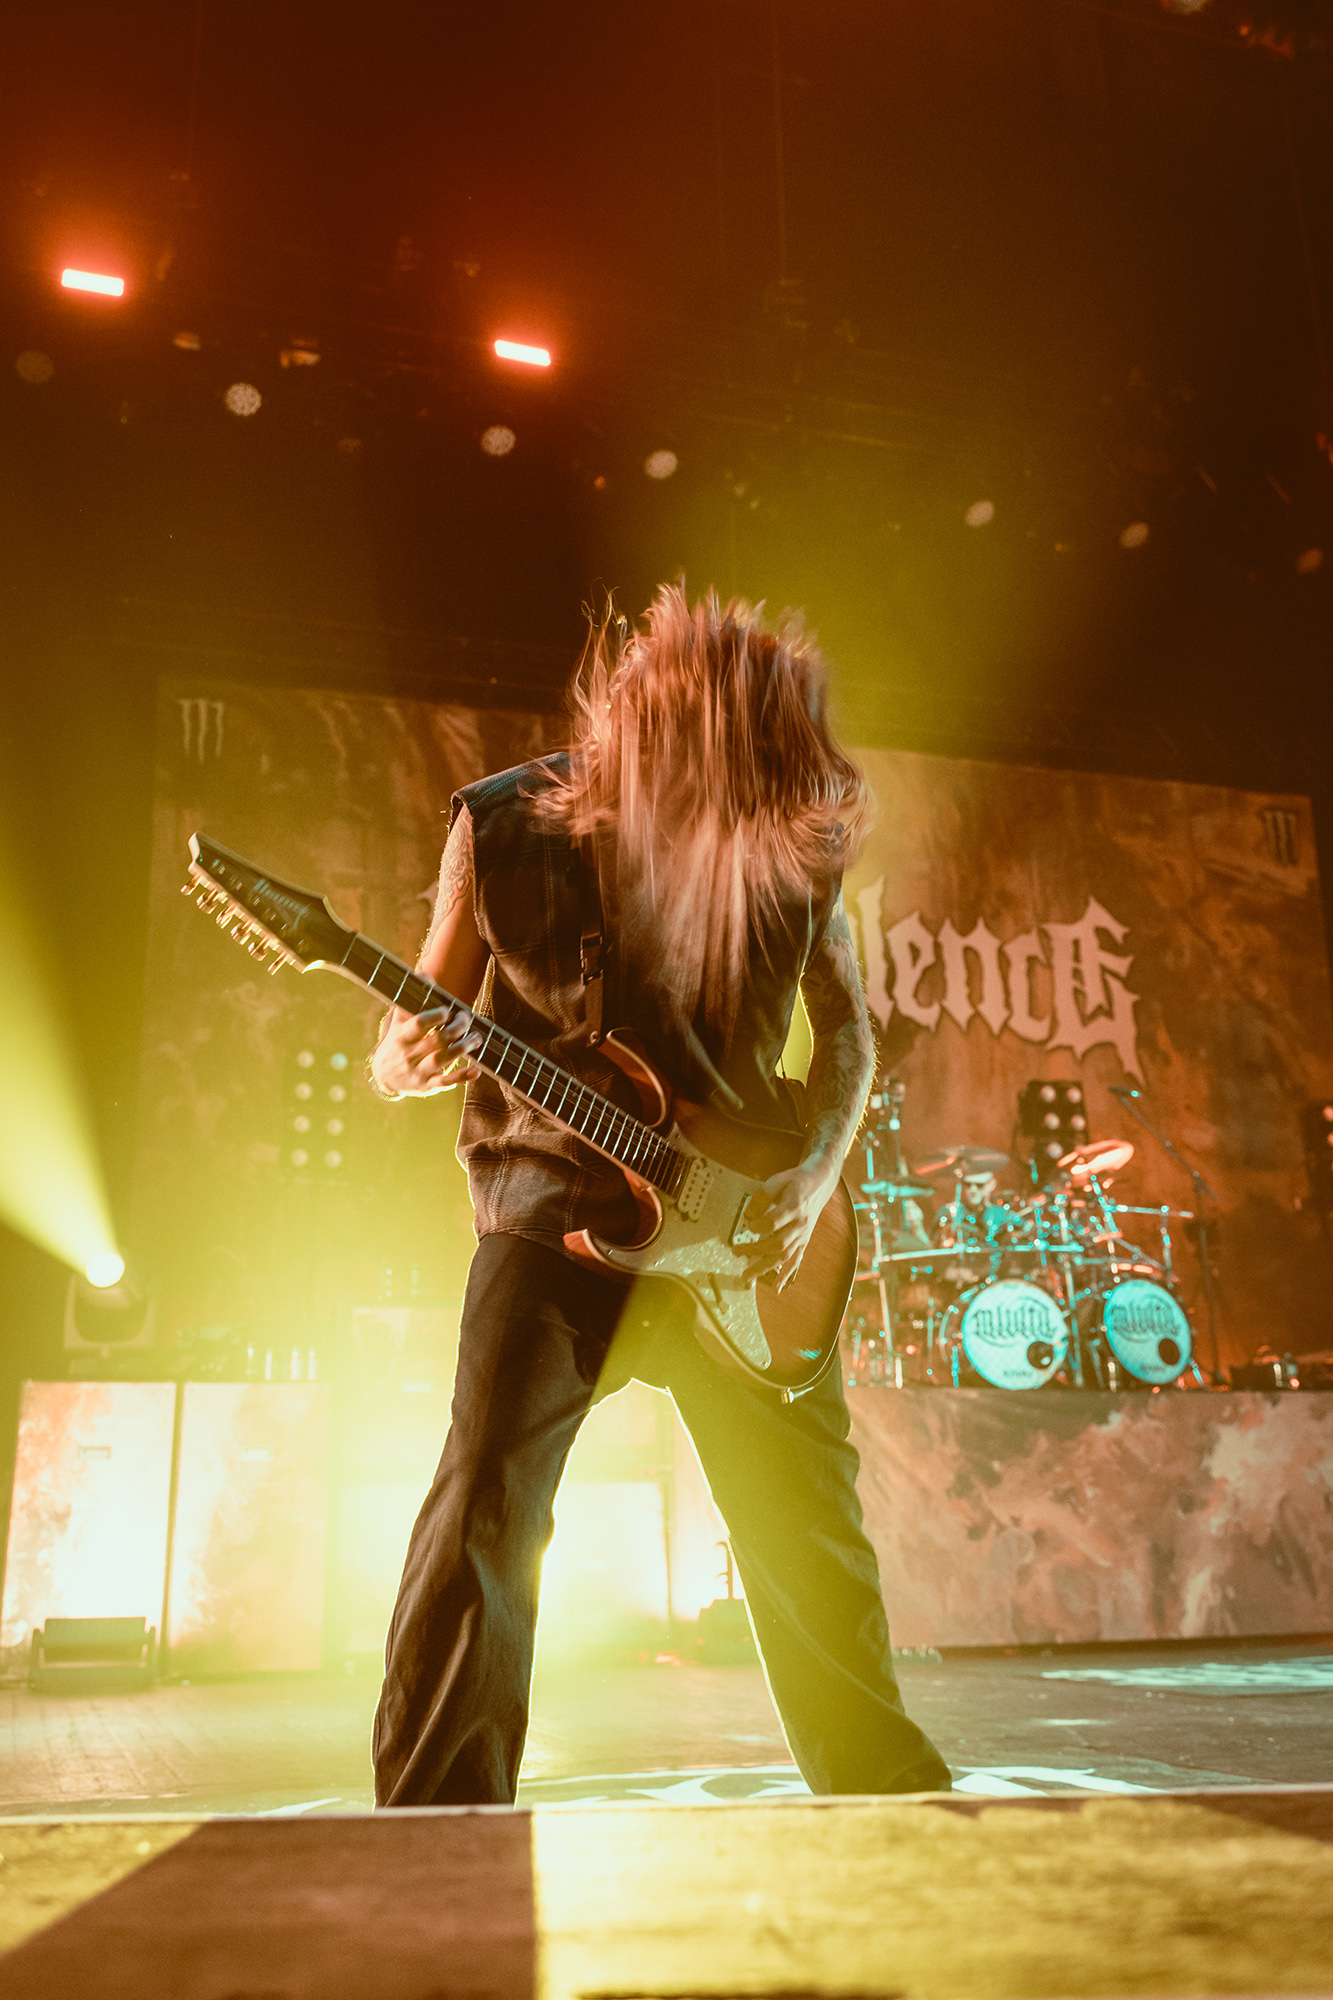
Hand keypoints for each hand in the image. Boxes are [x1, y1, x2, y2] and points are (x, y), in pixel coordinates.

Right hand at [371, 1005, 482, 1097]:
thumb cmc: (398, 1041)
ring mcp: (419, 1070)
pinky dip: (462, 1077)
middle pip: (436, 1040)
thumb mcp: (399, 1022)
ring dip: (462, 1048)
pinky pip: (445, 1082)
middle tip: (466, 1019)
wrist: (385, 1076)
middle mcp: (410, 1054)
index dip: (434, 1017)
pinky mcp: (428, 1085)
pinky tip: (476, 1071)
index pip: (418, 1024)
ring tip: (476, 1038)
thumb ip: (413, 1000)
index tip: (446, 1011)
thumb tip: (424, 974)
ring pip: (442, 1059)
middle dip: (456, 1028)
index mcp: (402, 1035)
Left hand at [742, 1156, 840, 1289]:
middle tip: (736, 1252)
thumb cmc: (795, 1181)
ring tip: (746, 1276)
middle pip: (778, 1243)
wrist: (820, 1183)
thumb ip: (761, 1196)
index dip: (758, 1226)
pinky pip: (795, 1261)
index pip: (774, 1222)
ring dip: (765, 1268)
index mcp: (794, 1206)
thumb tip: (748, 1217)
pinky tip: (776, 1288)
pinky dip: (785, 1276)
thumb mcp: (777, 1180)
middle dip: (755, 1251)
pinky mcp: (804, 1242)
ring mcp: (803, 1235)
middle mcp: (800, 1224)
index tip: (748, 1225)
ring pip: (784, 1256)